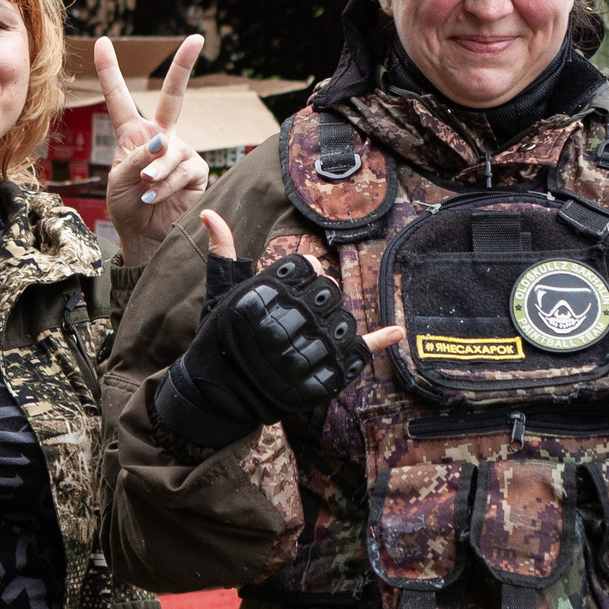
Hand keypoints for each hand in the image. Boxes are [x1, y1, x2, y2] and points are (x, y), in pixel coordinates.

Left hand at [97, 34, 210, 267]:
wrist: (145, 237)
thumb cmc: (126, 207)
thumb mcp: (119, 181)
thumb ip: (137, 158)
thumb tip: (162, 141)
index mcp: (133, 133)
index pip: (119, 97)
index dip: (110, 70)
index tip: (103, 41)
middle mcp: (160, 136)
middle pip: (173, 95)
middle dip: (183, 66)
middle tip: (196, 39)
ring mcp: (180, 152)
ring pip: (171, 149)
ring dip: (155, 170)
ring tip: (143, 189)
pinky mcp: (195, 171)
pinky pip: (183, 169)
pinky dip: (165, 185)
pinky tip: (153, 197)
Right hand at [152, 214, 402, 448]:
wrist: (221, 394)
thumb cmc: (220, 340)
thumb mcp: (218, 295)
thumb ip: (222, 253)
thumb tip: (209, 214)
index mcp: (266, 294)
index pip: (307, 266)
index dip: (303, 274)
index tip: (291, 288)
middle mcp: (290, 319)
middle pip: (330, 290)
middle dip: (318, 298)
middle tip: (300, 314)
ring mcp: (311, 349)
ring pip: (345, 320)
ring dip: (335, 323)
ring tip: (311, 335)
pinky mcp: (325, 375)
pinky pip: (360, 352)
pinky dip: (382, 340)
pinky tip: (398, 331)